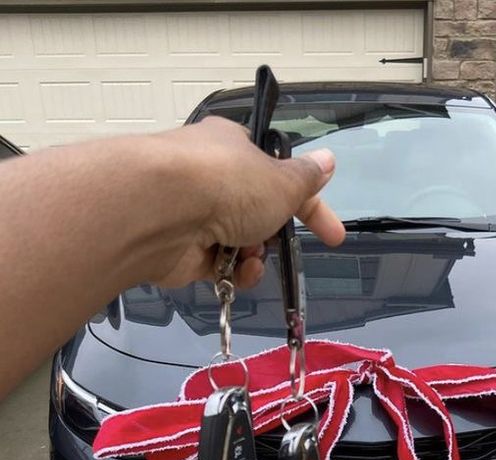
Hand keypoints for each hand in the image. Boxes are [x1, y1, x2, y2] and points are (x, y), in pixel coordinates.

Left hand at [153, 116, 344, 287]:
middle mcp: (212, 177)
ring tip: (252, 256)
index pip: (280, 175)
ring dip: (256, 255)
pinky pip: (220, 267)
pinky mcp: (182, 250)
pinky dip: (234, 273)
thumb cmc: (228, 184)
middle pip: (258, 212)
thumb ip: (306, 179)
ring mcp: (194, 214)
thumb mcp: (282, 181)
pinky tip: (238, 272)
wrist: (161, 210)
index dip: (310, 204)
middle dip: (276, 234)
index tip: (333, 234)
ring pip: (241, 243)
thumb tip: (327, 160)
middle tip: (287, 248)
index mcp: (234, 148)